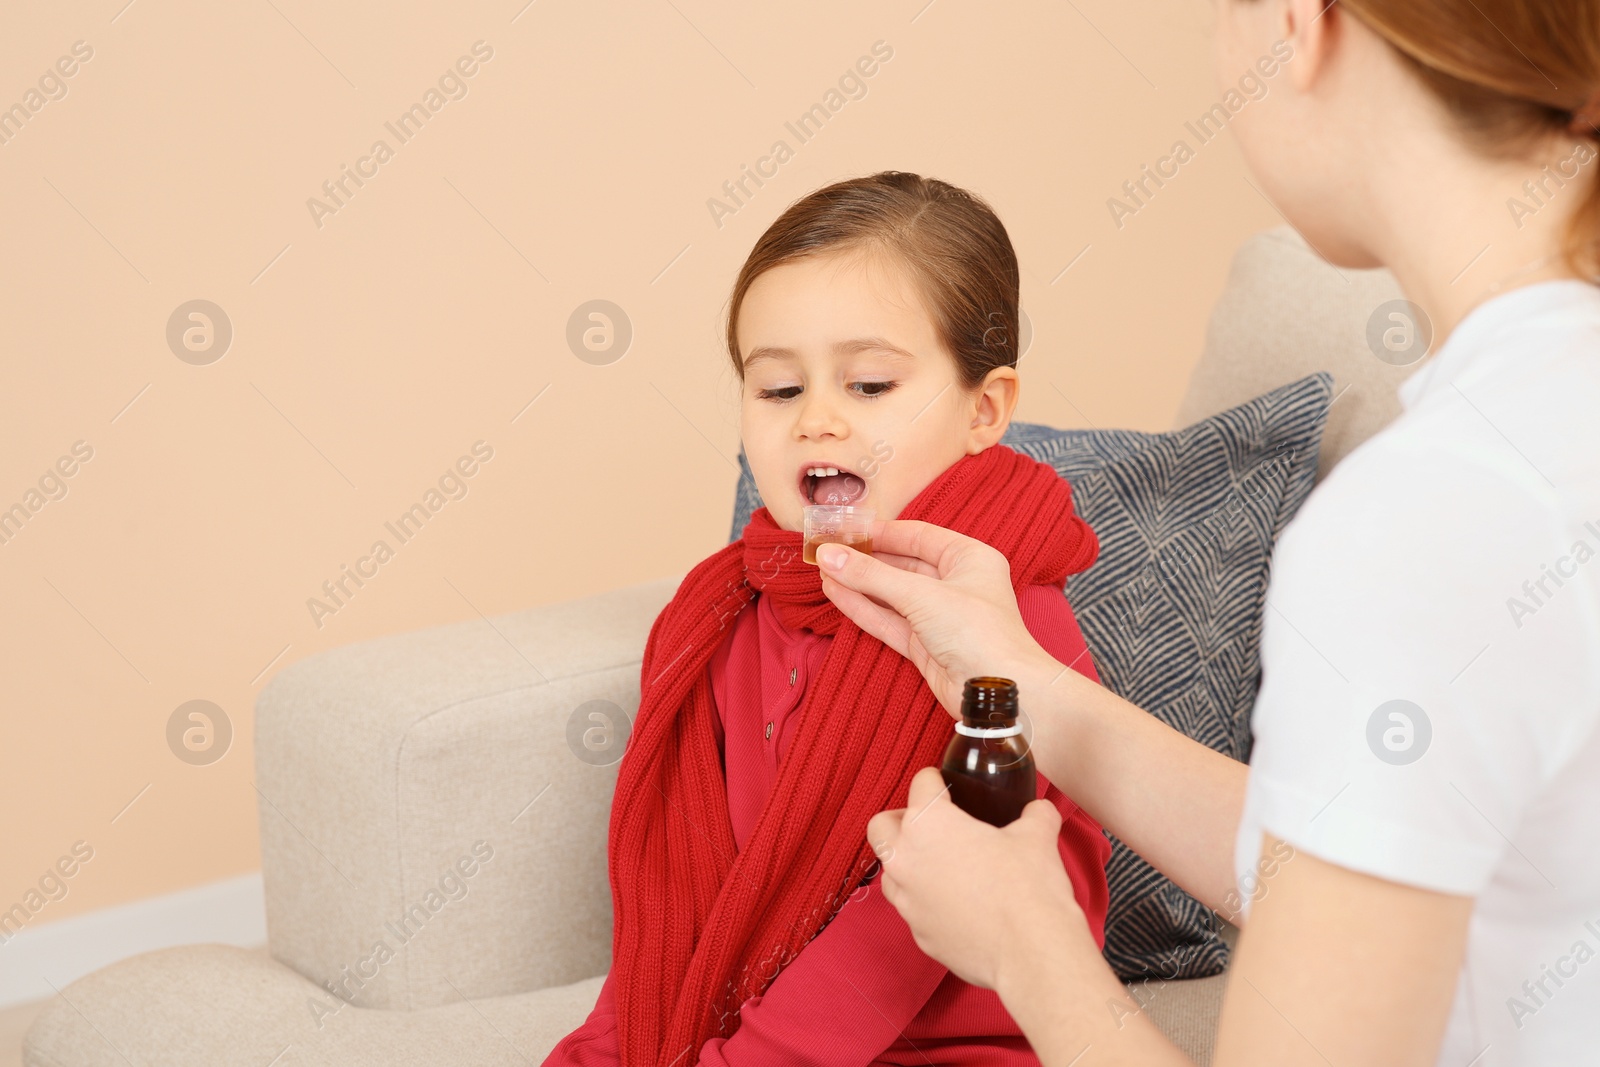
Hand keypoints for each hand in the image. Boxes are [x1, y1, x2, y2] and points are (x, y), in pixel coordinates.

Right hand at [817, 519, 1054, 717]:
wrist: (997, 692)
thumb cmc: (978, 633)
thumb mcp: (921, 595)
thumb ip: (871, 575)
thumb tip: (830, 555)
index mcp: (969, 558)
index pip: (919, 536)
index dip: (882, 532)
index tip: (847, 530)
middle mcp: (956, 584)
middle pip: (902, 565)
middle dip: (865, 559)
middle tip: (829, 550)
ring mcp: (940, 617)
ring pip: (891, 594)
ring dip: (859, 584)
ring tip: (823, 569)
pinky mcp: (926, 645)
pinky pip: (889, 620)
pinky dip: (863, 608)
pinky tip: (836, 593)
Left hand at [867, 766, 1088, 992]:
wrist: (1031, 952)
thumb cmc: (1028, 888)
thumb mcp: (1038, 837)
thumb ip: (1034, 815)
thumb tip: (1038, 811)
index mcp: (928, 824)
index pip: (920, 784)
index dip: (936, 779)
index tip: (944, 783)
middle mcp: (906, 860)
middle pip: (881, 827)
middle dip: (901, 819)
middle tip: (931, 824)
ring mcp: (908, 902)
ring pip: (890, 872)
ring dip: (908, 863)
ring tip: (942, 865)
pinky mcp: (919, 935)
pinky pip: (912, 909)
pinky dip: (927, 901)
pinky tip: (956, 903)